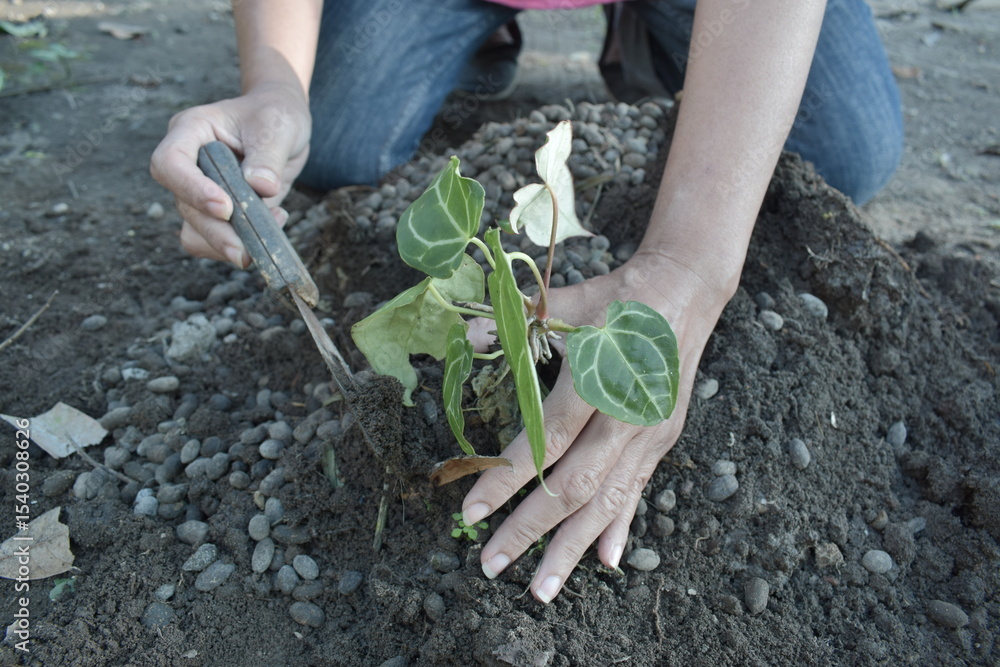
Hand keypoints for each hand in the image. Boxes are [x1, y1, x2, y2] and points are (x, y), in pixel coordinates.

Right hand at [150, 83, 310, 266]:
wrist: (282, 125)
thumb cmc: (275, 115)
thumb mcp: (278, 126)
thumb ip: (268, 156)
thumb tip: (261, 188)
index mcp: (191, 131)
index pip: (170, 162)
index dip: (192, 189)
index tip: (226, 208)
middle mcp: (188, 164)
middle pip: (184, 205)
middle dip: (215, 232)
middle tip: (245, 252)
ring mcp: (199, 190)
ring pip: (194, 230)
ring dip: (226, 244)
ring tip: (268, 232)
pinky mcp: (217, 212)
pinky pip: (214, 240)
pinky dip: (240, 244)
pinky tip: (273, 224)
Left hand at [462, 251, 730, 602]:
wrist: (688, 290)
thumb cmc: (620, 296)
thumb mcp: (568, 300)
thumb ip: (521, 321)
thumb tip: (470, 334)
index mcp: (599, 381)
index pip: (545, 441)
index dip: (506, 479)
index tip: (470, 513)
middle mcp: (627, 416)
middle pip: (573, 485)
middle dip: (529, 530)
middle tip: (490, 565)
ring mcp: (649, 433)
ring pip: (606, 501)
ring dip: (571, 547)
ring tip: (542, 589)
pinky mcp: (662, 440)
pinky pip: (637, 492)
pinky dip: (619, 527)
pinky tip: (606, 561)